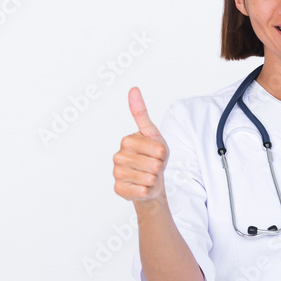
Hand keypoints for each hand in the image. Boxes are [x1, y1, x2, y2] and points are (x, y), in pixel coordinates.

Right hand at [113, 87, 169, 201]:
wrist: (149, 179)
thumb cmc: (152, 155)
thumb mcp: (152, 133)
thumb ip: (141, 113)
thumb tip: (133, 89)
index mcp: (127, 140)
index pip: (158, 149)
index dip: (163, 153)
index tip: (157, 153)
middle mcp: (118, 156)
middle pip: (154, 164)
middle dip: (159, 167)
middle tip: (153, 166)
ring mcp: (117, 173)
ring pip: (149, 178)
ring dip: (153, 179)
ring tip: (148, 175)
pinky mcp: (119, 189)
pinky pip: (142, 191)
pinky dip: (147, 190)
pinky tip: (142, 186)